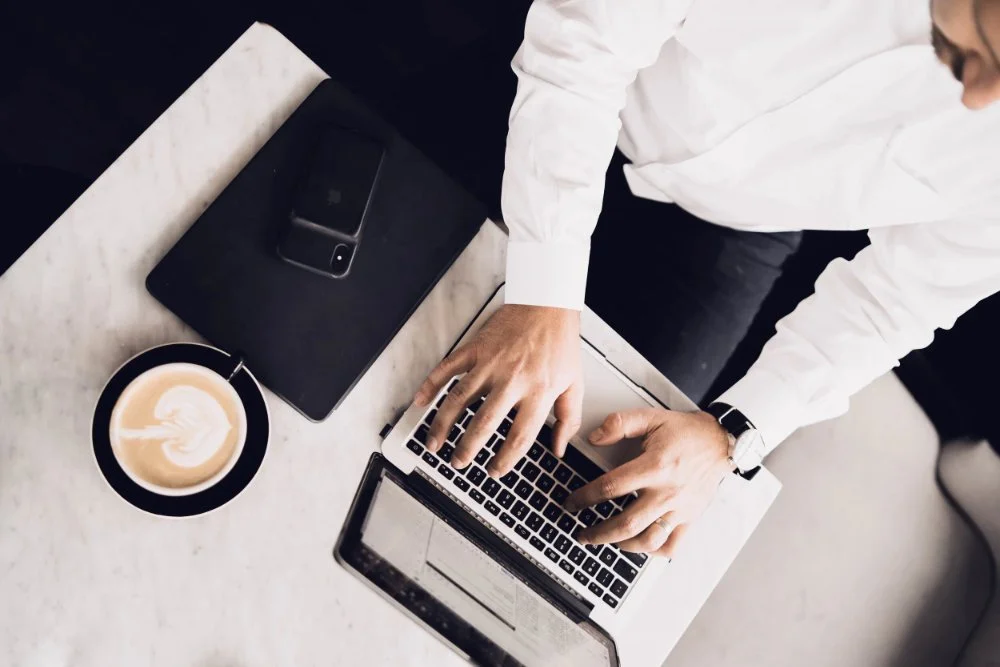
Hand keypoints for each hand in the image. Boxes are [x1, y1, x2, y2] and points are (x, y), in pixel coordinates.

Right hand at [413, 304, 582, 474]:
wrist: (547, 302)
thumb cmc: (560, 342)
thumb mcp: (574, 383)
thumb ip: (569, 419)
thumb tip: (559, 448)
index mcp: (539, 391)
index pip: (519, 436)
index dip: (505, 460)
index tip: (496, 472)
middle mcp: (512, 379)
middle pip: (484, 422)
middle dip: (468, 448)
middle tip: (459, 463)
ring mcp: (490, 363)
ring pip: (459, 399)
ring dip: (443, 424)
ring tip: (434, 443)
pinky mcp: (476, 348)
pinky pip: (448, 369)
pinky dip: (431, 385)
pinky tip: (421, 402)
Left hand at [564, 408, 732, 557]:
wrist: (720, 442)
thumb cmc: (686, 432)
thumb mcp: (651, 417)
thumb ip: (619, 424)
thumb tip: (594, 437)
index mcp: (655, 466)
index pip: (611, 487)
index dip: (585, 497)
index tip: (572, 503)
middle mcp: (667, 491)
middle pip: (627, 523)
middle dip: (598, 533)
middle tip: (583, 534)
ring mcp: (680, 508)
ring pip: (648, 539)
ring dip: (623, 545)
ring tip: (608, 541)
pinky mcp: (690, 518)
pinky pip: (672, 545)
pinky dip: (653, 550)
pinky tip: (640, 545)